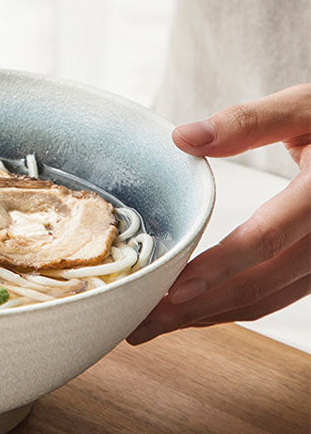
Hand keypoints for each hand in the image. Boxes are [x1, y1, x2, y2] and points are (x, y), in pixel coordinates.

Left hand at [128, 84, 310, 344]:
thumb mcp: (303, 108)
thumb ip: (249, 122)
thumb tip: (183, 137)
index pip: (265, 239)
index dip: (217, 269)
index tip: (171, 290)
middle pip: (257, 284)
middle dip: (194, 309)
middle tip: (139, 324)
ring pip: (265, 299)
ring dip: (208, 316)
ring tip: (153, 324)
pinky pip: (274, 295)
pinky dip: (230, 306)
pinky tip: (193, 310)